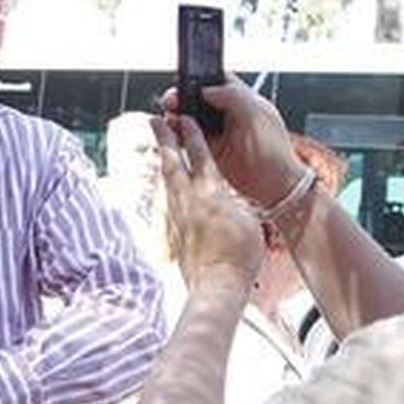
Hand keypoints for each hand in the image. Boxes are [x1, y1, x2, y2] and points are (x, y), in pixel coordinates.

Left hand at [152, 113, 264, 288]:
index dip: (191, 133)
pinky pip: (169, 199)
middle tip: (154, 120)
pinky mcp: (175, 231)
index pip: (199, 153)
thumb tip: (225, 195)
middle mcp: (189, 200)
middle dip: (163, 138)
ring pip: (167, 179)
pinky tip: (169, 185)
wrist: (217, 286)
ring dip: (164, 159)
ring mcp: (178, 216)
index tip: (185, 117)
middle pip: (172, 160)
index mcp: (211, 191)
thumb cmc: (239, 255)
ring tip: (160, 147)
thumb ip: (234, 200)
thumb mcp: (248, 218)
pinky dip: (168, 184)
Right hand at [166, 77, 307, 208]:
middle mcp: (230, 114)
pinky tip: (173, 134)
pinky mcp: (213, 151)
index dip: (201, 78)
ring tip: (170, 117)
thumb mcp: (257, 116)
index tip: (186, 81)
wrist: (276, 186)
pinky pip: (191, 139)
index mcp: (244, 100)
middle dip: (184, 97)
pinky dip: (179, 135)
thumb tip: (208, 89)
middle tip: (171, 101)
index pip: (219, 80)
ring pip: (193, 117)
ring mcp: (221, 133)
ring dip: (179, 116)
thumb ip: (234, 97)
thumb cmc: (275, 150)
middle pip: (201, 98)